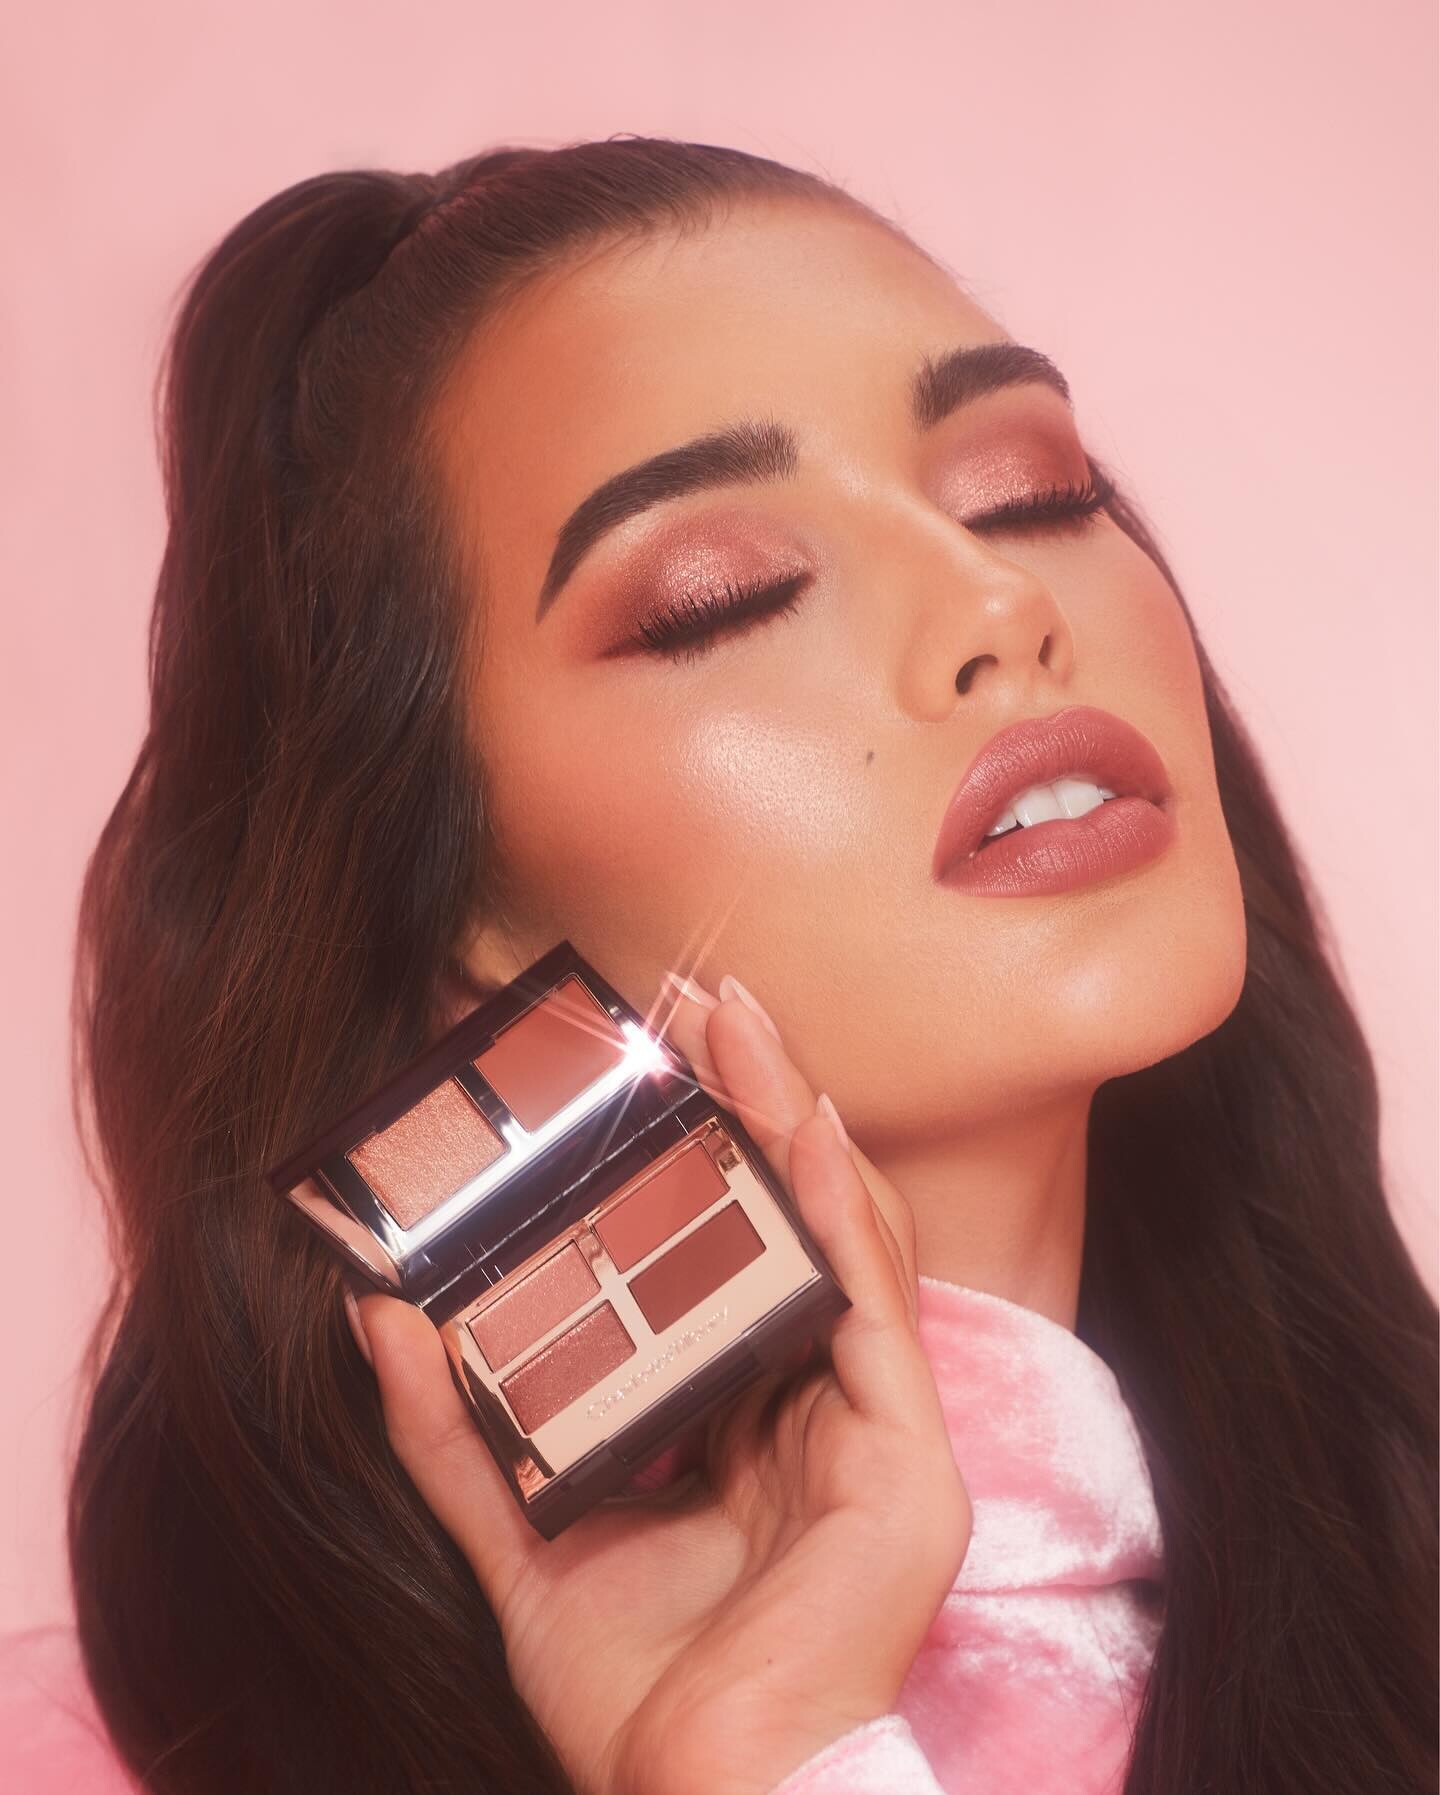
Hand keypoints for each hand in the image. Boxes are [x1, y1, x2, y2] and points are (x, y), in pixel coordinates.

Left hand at [350, 973, 970, 1794]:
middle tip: (696, 1000)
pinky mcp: (908, 1457)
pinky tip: (795, 1118)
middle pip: (792, 1222)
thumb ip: (452, 1430)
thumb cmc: (635, 1696)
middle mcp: (820, 1409)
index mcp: (748, 1425)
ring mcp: (873, 1428)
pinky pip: (872, 1300)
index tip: (640, 1066)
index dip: (695, 1157)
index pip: (733, 1259)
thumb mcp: (517, 1536)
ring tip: (739, 1020)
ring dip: (794, 1118)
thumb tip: (373, 1314)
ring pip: (844, 1235)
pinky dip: (833, 1200)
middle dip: (750, 1104)